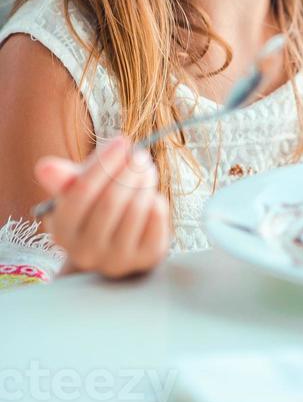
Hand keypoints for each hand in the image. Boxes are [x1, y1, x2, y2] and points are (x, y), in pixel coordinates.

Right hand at [33, 135, 169, 278]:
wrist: (118, 245)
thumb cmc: (96, 207)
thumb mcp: (77, 190)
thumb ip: (64, 178)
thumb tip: (45, 167)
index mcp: (62, 230)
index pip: (82, 192)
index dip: (104, 163)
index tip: (122, 141)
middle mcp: (85, 251)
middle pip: (111, 201)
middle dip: (129, 171)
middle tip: (140, 155)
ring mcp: (116, 259)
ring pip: (136, 210)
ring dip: (145, 182)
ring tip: (147, 170)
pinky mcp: (144, 260)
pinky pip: (156, 222)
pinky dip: (157, 201)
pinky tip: (152, 196)